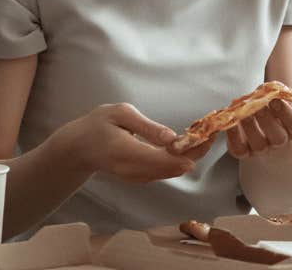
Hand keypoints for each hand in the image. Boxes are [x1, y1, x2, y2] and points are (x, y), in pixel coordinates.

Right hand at [58, 104, 195, 182]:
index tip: (207, 136)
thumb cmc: (98, 125)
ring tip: (203, 135)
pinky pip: (165, 171)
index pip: (165, 159)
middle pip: (173, 168)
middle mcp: (134, 171)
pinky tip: (187, 144)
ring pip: (172, 171)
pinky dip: (179, 160)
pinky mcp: (140, 178)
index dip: (190, 151)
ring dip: (189, 156)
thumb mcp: (120, 114)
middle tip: (211, 132)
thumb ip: (147, 127)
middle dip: (195, 152)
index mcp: (128, 152)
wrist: (79, 148)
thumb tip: (173, 138)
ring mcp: (137, 177)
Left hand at [211, 99, 291, 159]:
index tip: (276, 101)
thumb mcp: (278, 99)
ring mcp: (262, 149)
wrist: (264, 133)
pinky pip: (239, 148)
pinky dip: (233, 135)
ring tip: (244, 113)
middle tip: (259, 107)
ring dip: (250, 127)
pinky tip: (230, 122)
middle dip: (267, 120)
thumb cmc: (272, 110)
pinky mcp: (243, 152)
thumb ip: (274, 92)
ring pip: (259, 144)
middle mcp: (279, 141)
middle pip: (278, 137)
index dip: (286, 112)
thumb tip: (267, 88)